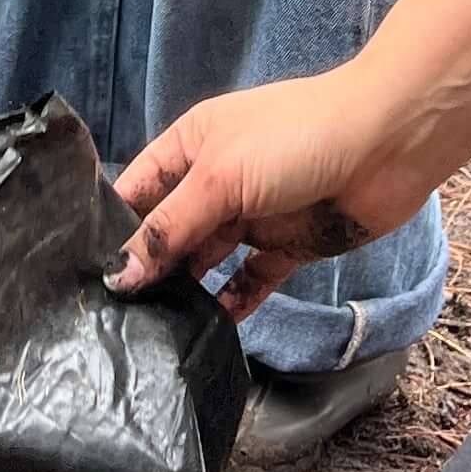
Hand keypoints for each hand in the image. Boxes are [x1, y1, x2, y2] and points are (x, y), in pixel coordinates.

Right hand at [110, 67, 425, 321]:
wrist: (389, 143)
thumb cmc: (296, 140)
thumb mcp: (220, 178)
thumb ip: (170, 229)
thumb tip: (119, 275)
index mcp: (191, 145)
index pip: (137, 190)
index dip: (110, 227)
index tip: (81, 276)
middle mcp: (216, 180)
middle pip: (169, 231)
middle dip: (146, 267)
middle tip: (111, 318)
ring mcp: (253, 215)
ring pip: (207, 260)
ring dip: (185, 290)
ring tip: (152, 331)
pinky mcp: (288, 246)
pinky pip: (251, 281)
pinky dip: (233, 304)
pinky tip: (209, 331)